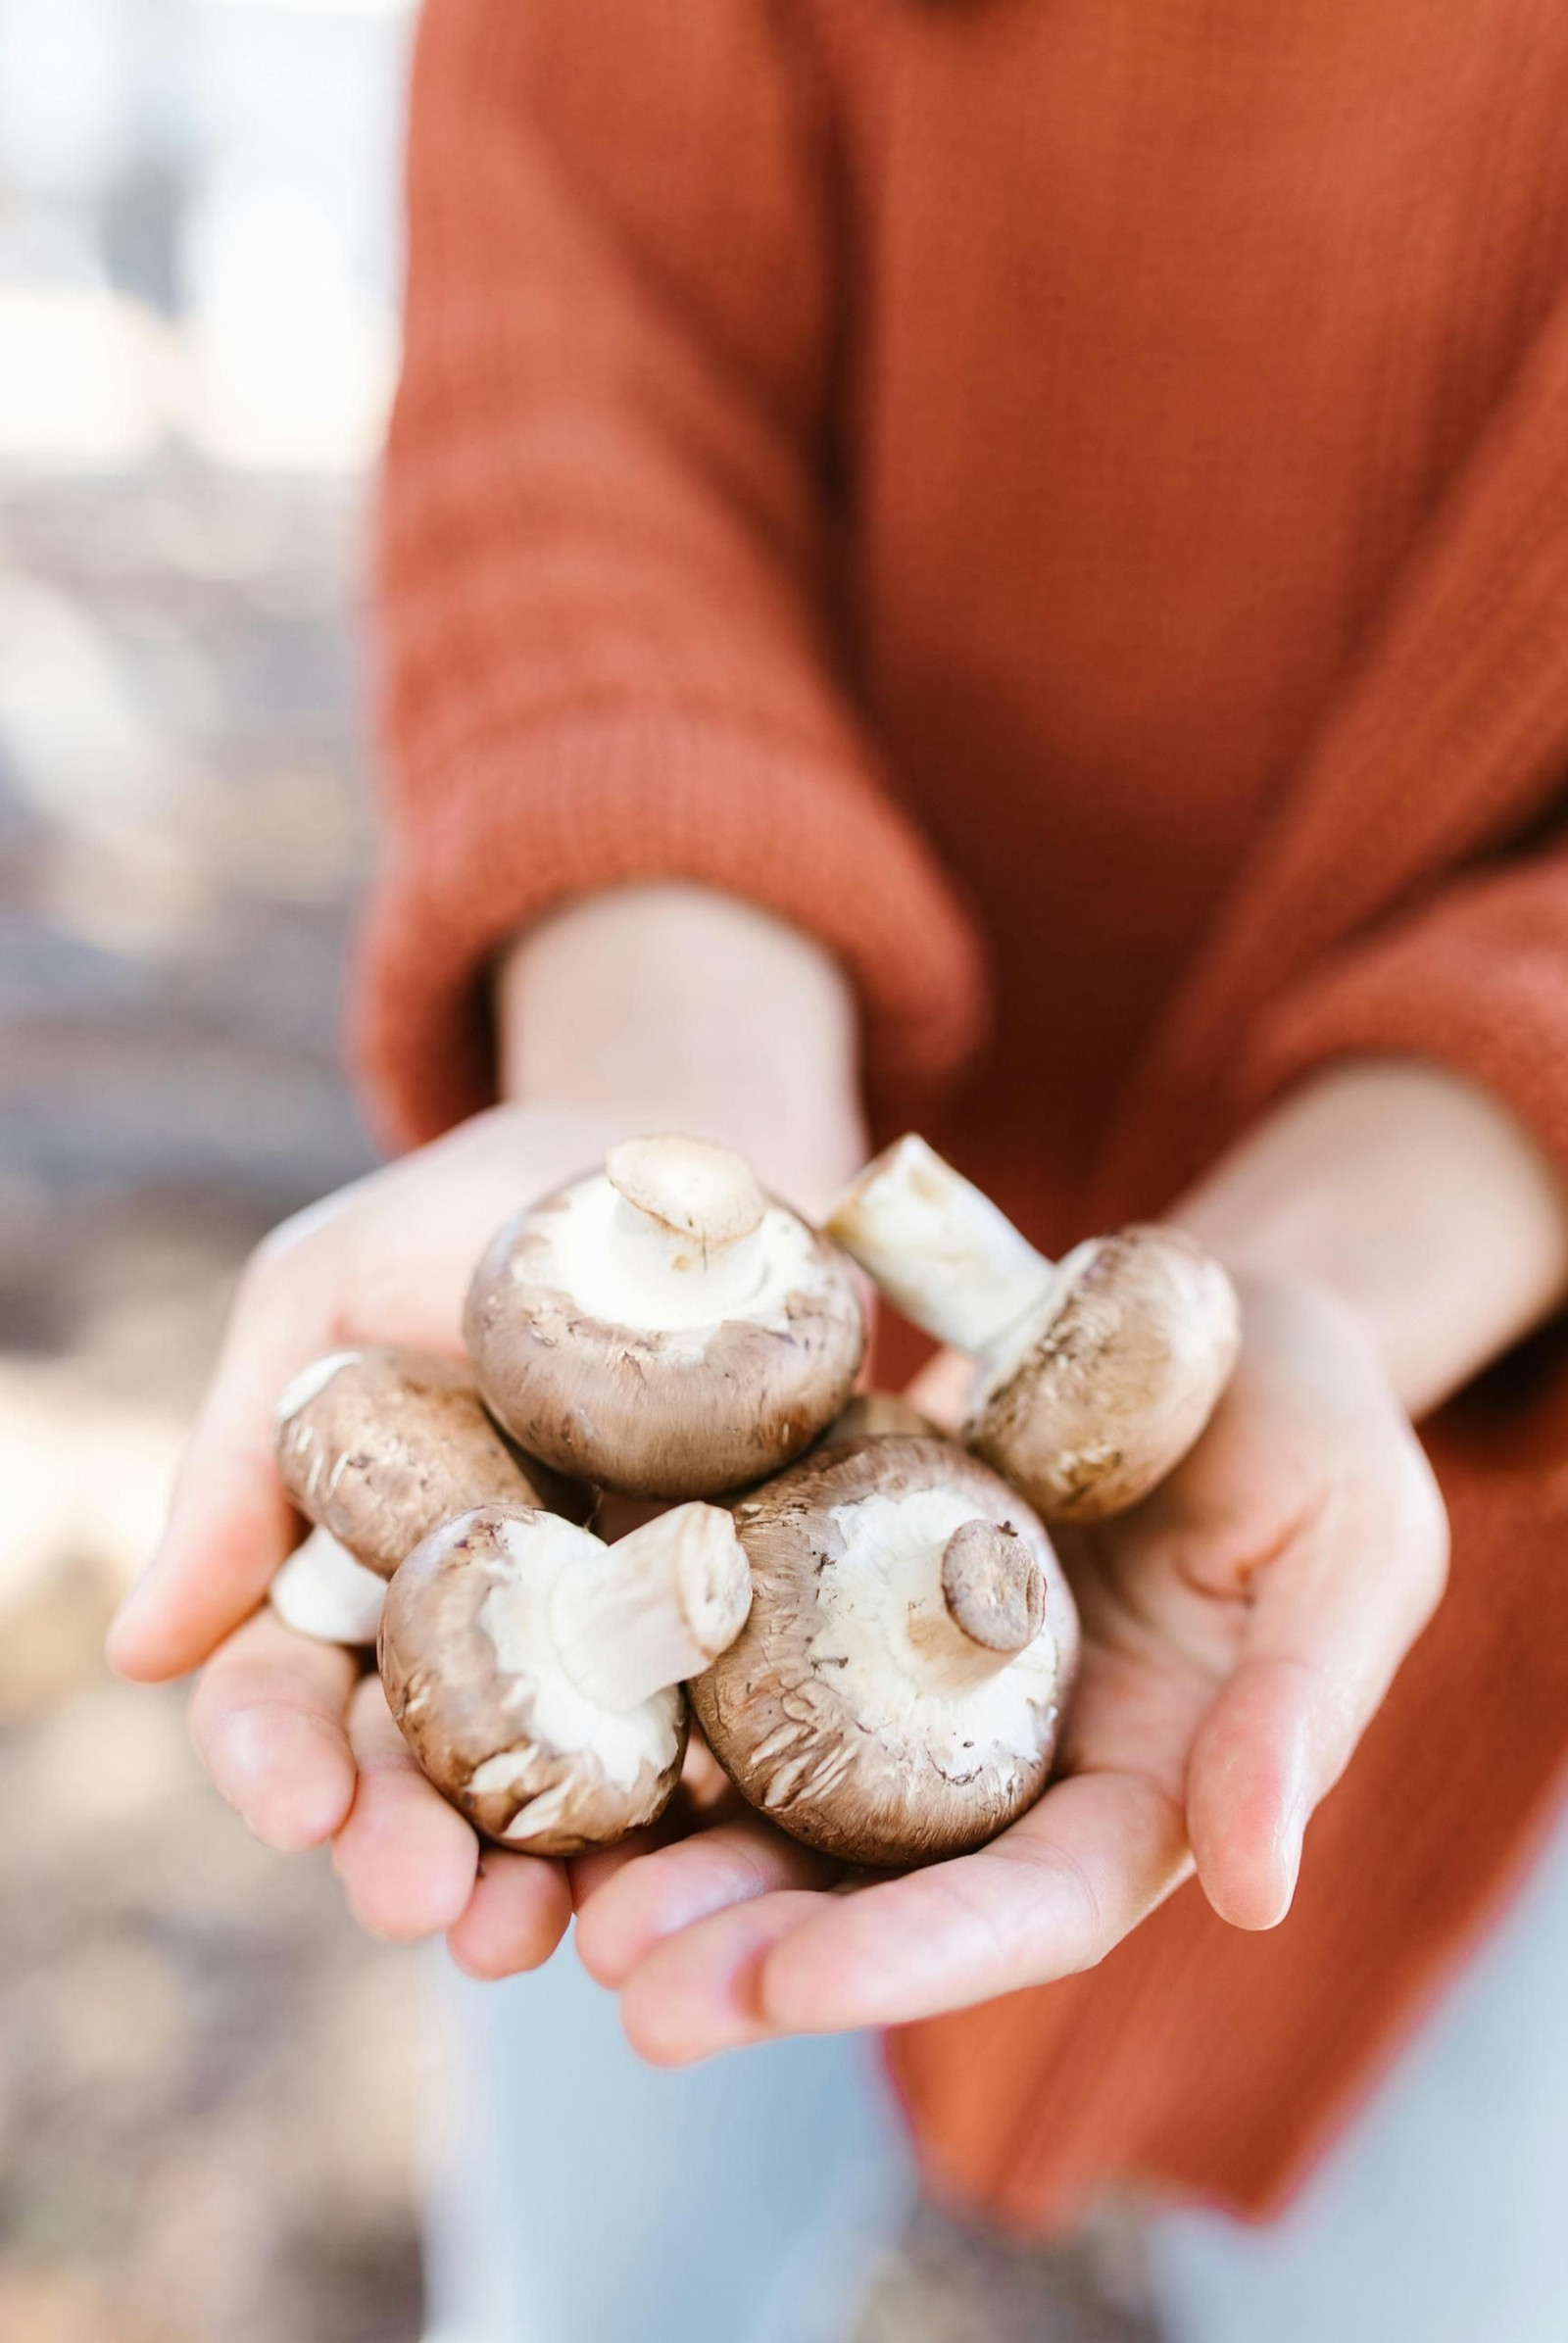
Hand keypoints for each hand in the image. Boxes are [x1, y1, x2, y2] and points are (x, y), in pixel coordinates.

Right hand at [107, 1102, 670, 1976]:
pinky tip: (685, 1864)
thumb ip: (240, 1462)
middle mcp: (474, 1630)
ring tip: (532, 1936)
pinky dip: (693, 1818)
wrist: (686, 1169)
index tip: (293, 1801)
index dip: (275, 1756)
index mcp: (355, 1567)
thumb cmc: (483, 1215)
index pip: (289, 1694)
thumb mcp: (328, 1294)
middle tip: (421, 1903)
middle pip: (420, 1774)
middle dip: (406, 1849)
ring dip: (535, 1878)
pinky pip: (713, 1745)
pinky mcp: (737, 1633)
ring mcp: (609, 1644)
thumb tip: (141, 1652)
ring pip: (556, 1794)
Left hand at [569, 1271, 1447, 2056]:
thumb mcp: (1351, 1544)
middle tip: (625, 1982)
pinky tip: (560, 1726)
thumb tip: (1256, 1887)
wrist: (1211, 1311)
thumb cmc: (1317, 1426)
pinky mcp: (841, 1585)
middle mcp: (1010, 1764)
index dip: (914, 1958)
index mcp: (1140, 1788)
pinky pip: (741, 1659)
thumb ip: (1303, 1707)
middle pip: (878, 1885)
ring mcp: (915, 1681)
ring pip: (786, 1795)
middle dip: (753, 1946)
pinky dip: (658, 1706)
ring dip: (677, 1858)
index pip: (1028, 1906)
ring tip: (558, 1906)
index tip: (789, 1990)